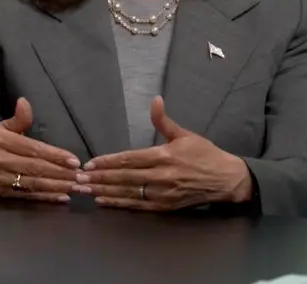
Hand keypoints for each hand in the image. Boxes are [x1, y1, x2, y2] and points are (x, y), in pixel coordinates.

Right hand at [0, 98, 81, 202]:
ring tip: (77, 187)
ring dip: (58, 186)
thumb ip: (17, 120)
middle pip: (36, 167)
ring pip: (34, 183)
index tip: (75, 161)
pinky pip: (29, 195)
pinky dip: (47, 197)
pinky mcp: (3, 193)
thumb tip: (25, 102)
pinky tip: (62, 196)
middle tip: (82, 177)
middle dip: (62, 173)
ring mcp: (0, 178)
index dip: (55, 155)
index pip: (33, 149)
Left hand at [76, 96, 252, 210]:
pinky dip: (119, 204)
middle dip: (100, 178)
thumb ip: (164, 121)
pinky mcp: (166, 206)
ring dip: (105, 191)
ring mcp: (163, 193)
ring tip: (84, 190)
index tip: (90, 163)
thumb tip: (155, 100)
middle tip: (79, 178)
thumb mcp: (185, 135)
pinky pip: (139, 206)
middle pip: (125, 177)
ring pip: (129, 192)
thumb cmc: (205, 154)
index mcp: (164, 156)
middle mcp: (162, 176)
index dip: (108, 161)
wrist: (228, 180)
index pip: (130, 159)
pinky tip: (103, 201)